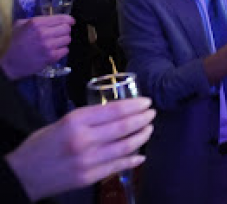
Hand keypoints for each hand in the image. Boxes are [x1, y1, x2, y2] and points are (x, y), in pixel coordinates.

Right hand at [1, 16, 74, 79]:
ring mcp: (48, 45)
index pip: (61, 18)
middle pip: (67, 29)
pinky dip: (61, 50)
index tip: (71, 21)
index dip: (69, 20)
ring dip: (63, 41)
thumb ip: (36, 20)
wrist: (10, 62)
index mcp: (36, 23)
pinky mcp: (51, 57)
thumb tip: (53, 18)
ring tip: (55, 43)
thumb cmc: (15, 42)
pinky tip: (54, 51)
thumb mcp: (20, 25)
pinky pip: (66, 50)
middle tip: (59, 34)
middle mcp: (44, 33)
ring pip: (67, 39)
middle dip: (64, 30)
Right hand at [5, 98, 154, 200]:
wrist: (23, 174)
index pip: (115, 110)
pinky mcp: (89, 178)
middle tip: (152, 113)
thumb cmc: (42, 144)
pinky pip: (118, 167)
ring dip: (142, 136)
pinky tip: (141, 155)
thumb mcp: (64, 121)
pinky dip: (133, 160)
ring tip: (149, 129)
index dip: (135, 105)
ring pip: (126, 146)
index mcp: (76, 121)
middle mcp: (84, 140)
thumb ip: (90, 118)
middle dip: (143, 118)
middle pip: (124, 127)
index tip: (147, 102)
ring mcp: (88, 160)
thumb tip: (119, 112)